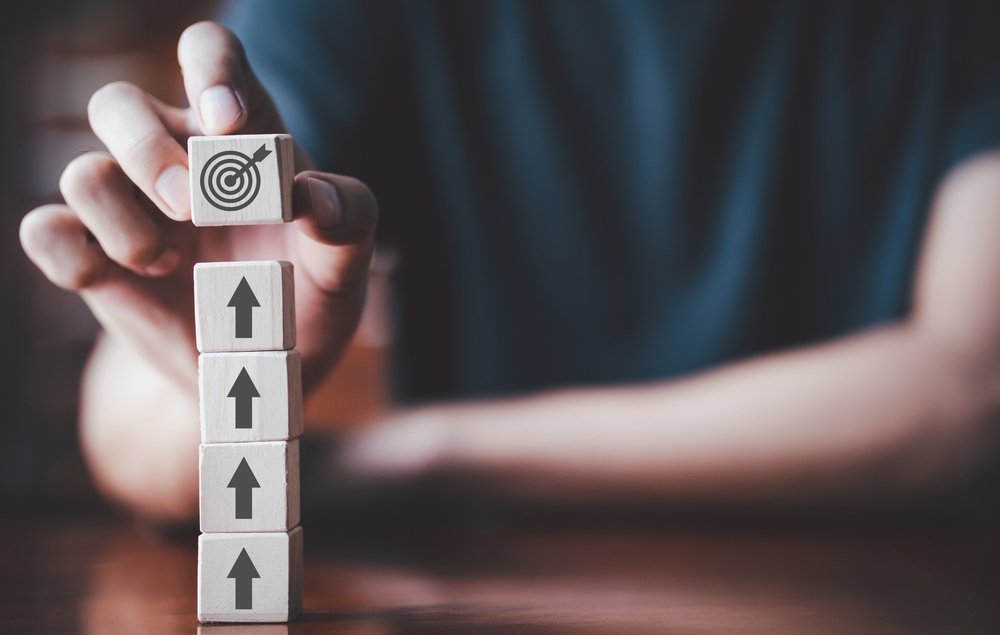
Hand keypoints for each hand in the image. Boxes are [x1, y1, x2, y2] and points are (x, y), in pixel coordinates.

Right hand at [19, 21, 376, 390]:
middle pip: (117, 104)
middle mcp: (175, 159)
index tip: (226, 119)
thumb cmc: (309, 295)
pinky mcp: (95, 255)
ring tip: (168, 264)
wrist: (268, 367)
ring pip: (83, 174)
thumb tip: (311, 197)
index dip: (209, 68)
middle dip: (145, 152)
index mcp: (239, 137)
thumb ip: (347, 219)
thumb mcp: (345, 262)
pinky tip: (112, 279)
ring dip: (122, 223)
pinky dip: (71, 254)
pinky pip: (46, 232)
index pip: (208, 55)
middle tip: (191, 208)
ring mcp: (129, 207)